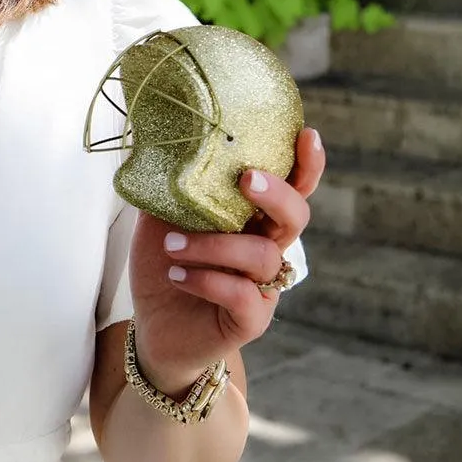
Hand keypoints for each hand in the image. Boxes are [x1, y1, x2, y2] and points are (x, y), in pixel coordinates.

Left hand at [127, 127, 325, 393]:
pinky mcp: (250, 319)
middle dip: (276, 194)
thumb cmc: (166, 263)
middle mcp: (264, 247)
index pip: (290, 188)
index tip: (307, 135)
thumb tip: (161, 141)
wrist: (153, 326)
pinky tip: (178, 276)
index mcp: (250, 217)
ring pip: (261, 255)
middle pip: (295, 217)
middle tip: (246, 179)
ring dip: (214, 245)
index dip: (306, 165)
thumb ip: (168, 185)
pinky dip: (208, 281)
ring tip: (172, 246)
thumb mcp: (158, 218)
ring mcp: (262, 286)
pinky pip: (244, 296)